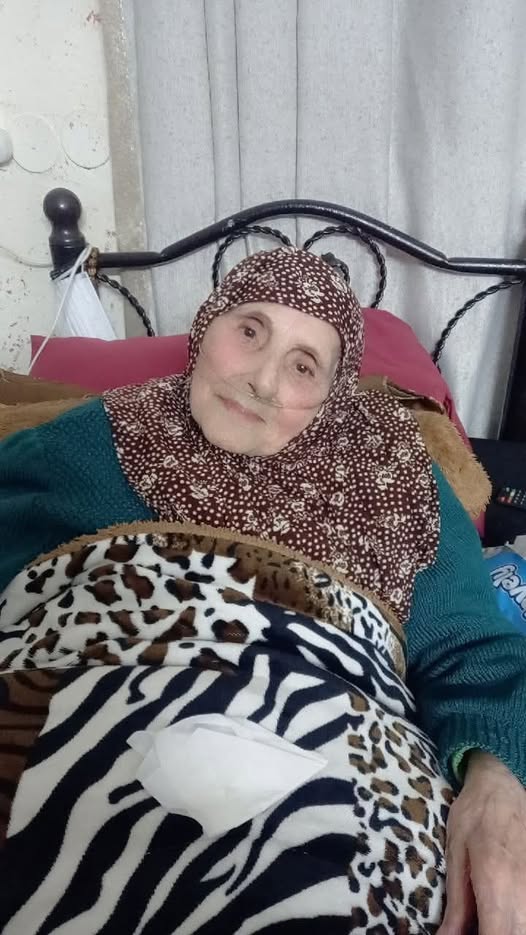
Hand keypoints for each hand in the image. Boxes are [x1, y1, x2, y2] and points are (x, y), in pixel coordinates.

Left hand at [438, 750, 525, 934]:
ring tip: (484, 916)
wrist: (505, 782)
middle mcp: (525, 895)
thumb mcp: (456, 855)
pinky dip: (514, 919)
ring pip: (523, 927)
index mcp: (498, 886)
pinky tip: (498, 911)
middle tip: (473, 924)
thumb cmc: (476, 814)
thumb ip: (456, 905)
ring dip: (505, 927)